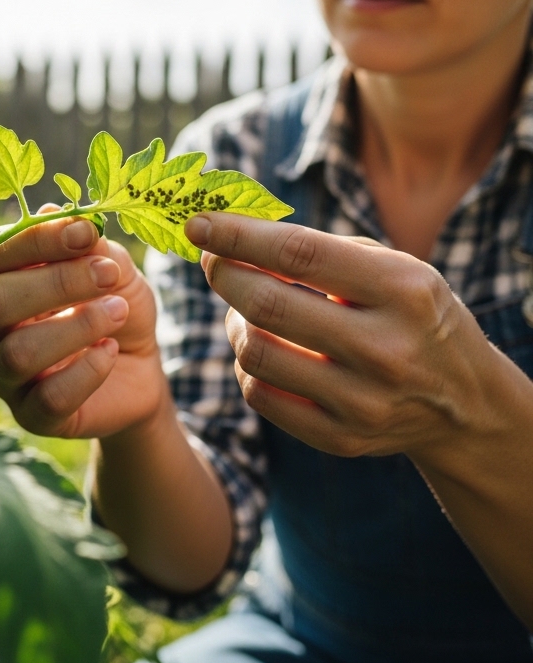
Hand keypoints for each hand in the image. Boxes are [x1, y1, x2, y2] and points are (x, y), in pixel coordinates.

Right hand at [0, 207, 166, 437]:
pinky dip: (86, 371)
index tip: (86, 232)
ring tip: (117, 312)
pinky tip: (111, 352)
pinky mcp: (32, 416)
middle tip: (109, 275)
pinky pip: (48, 398)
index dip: (36, 240)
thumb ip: (85, 245)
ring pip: (19, 353)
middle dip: (56, 283)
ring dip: (76, 327)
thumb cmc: (113, 304)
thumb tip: (51, 214)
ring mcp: (5, 376)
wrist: (140, 366)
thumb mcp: (110, 266)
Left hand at [186, 212, 503, 459]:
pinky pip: (260, 396)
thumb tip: (230, 237)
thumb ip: (319, 250)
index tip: (198, 223)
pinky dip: (247, 365)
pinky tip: (262, 348)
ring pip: (255, 354)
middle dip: (224, 275)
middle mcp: (386, 348)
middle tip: (213, 262)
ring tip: (246, 308)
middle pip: (267, 306)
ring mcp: (364, 401)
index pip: (299, 253)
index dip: (239, 236)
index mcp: (402, 289)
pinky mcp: (342, 438)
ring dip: (234, 323)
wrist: (465, 404)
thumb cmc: (412, 316)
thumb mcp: (391, 269)